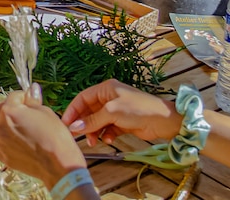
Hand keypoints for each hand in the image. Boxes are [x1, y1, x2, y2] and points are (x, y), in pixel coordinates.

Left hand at [0, 89, 84, 181]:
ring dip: (1, 123)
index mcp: (9, 112)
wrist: (58, 164)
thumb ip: (33, 101)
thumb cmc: (54, 136)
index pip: (13, 96)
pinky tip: (15, 140)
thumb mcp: (45, 112)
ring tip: (16, 125)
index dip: (23, 96)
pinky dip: (3, 139)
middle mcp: (0, 127)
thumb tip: (32, 90)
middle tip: (22, 109)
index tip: (30, 98)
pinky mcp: (4, 157)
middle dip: (8, 107)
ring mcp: (0, 143)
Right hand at [60, 79, 182, 146]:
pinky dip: (106, 134)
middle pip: (89, 111)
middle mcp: (109, 98)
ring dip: (94, 131)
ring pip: (98, 122)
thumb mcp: (112, 112)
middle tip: (77, 136)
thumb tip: (74, 128)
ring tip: (93, 141)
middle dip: (83, 123)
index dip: (73, 110)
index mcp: (105, 89)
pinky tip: (109, 139)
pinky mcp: (123, 122)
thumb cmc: (139, 109)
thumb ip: (92, 120)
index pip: (82, 98)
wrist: (163, 120)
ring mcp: (116, 111)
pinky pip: (108, 129)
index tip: (66, 124)